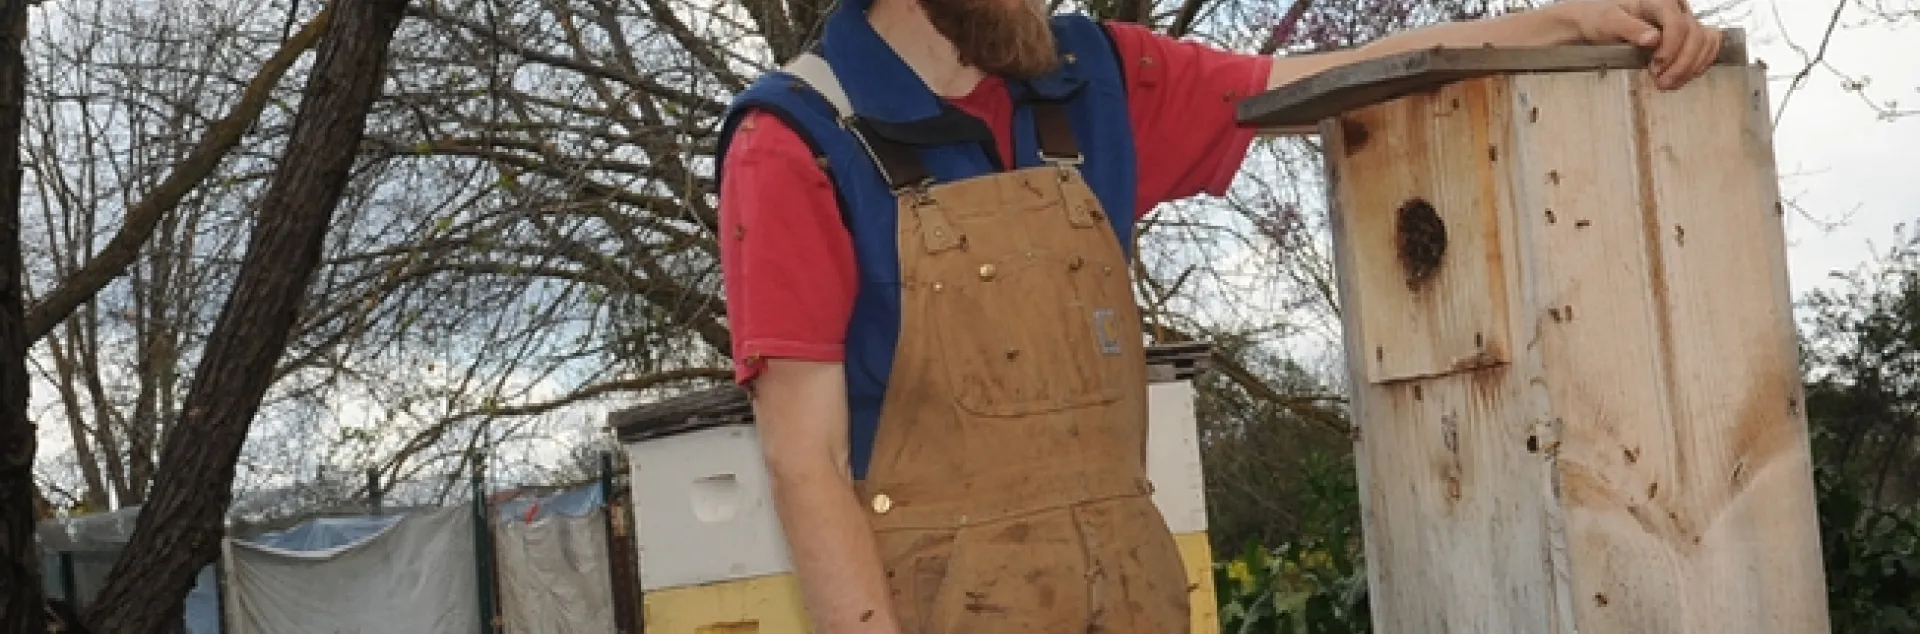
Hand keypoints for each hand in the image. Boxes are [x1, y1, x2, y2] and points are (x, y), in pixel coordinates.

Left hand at [1567, 0, 1723, 89]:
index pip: (1677, 22)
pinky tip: (1680, 78)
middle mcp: (1676, 8)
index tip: (1656, 67)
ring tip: (1667, 84)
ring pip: (1705, 42)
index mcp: (1658, 0)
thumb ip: (1630, 28)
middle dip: (1681, 63)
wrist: (1596, 22)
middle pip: (1696, 35)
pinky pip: (1707, 47)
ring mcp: (1684, 21)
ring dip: (1690, 67)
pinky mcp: (1687, 35)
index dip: (1671, 47)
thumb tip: (1653, 39)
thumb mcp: (1608, 22)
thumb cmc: (1600, 18)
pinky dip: (1697, 65)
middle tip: (1661, 83)